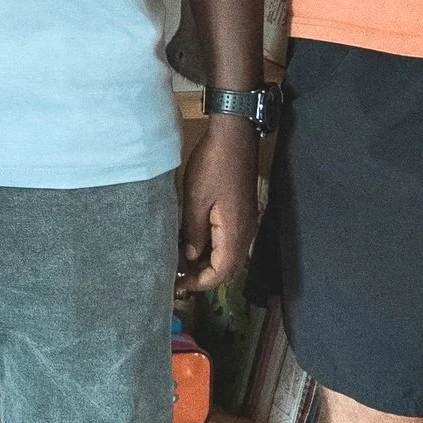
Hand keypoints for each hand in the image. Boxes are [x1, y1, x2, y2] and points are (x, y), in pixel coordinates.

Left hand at [178, 114, 256, 292]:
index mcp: (235, 232)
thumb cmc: (213, 165)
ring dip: (207, 263)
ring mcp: (245, 223)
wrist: (234, 137)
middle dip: (203, 277)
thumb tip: (190, 258)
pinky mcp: (241, 213)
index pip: (221, 272)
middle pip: (227, 268)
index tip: (178, 285)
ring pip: (228, 255)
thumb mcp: (196, 200)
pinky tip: (192, 243)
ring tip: (181, 263)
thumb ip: (193, 233)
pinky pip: (228, 241)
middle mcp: (245, 232)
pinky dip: (212, 249)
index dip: (200, 282)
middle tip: (177, 277)